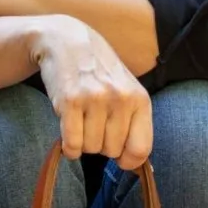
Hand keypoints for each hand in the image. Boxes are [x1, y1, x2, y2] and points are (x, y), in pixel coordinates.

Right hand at [27, 15, 151, 169]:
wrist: (66, 41)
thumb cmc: (99, 72)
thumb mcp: (127, 91)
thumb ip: (135, 124)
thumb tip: (139, 166)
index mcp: (139, 99)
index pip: (141, 149)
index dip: (127, 159)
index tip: (118, 154)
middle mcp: (120, 98)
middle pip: (111, 152)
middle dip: (101, 144)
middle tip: (94, 122)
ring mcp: (95, 99)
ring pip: (90, 149)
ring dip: (83, 142)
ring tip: (82, 119)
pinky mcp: (70, 102)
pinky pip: (72, 145)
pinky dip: (68, 146)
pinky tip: (69, 128)